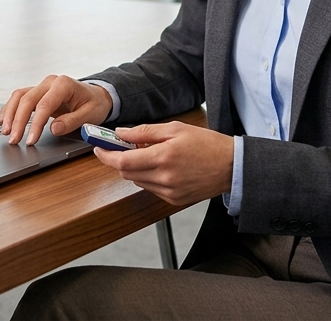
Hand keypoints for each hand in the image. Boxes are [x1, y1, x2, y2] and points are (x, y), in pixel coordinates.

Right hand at [0, 75, 112, 145]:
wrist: (96, 95)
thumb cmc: (94, 104)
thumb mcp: (90, 115)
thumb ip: (72, 121)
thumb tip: (54, 128)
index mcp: (63, 84)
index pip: (44, 105)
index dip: (35, 124)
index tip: (30, 140)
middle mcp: (49, 82)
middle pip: (27, 100)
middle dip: (18, 121)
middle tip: (14, 140)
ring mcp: (42, 86)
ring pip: (19, 97)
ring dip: (10, 114)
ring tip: (5, 132)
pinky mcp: (37, 92)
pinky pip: (19, 98)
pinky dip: (9, 109)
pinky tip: (3, 121)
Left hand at [93, 122, 233, 206]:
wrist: (232, 166)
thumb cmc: (207, 144)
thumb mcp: (175, 129)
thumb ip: (144, 132)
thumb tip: (121, 133)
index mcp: (163, 157)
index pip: (123, 161)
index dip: (106, 155)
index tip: (99, 148)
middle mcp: (164, 178)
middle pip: (126, 172)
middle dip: (120, 160)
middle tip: (123, 146)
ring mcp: (169, 192)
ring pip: (137, 181)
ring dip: (135, 168)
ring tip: (149, 154)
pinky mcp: (174, 200)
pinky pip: (150, 188)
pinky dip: (148, 177)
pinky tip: (161, 166)